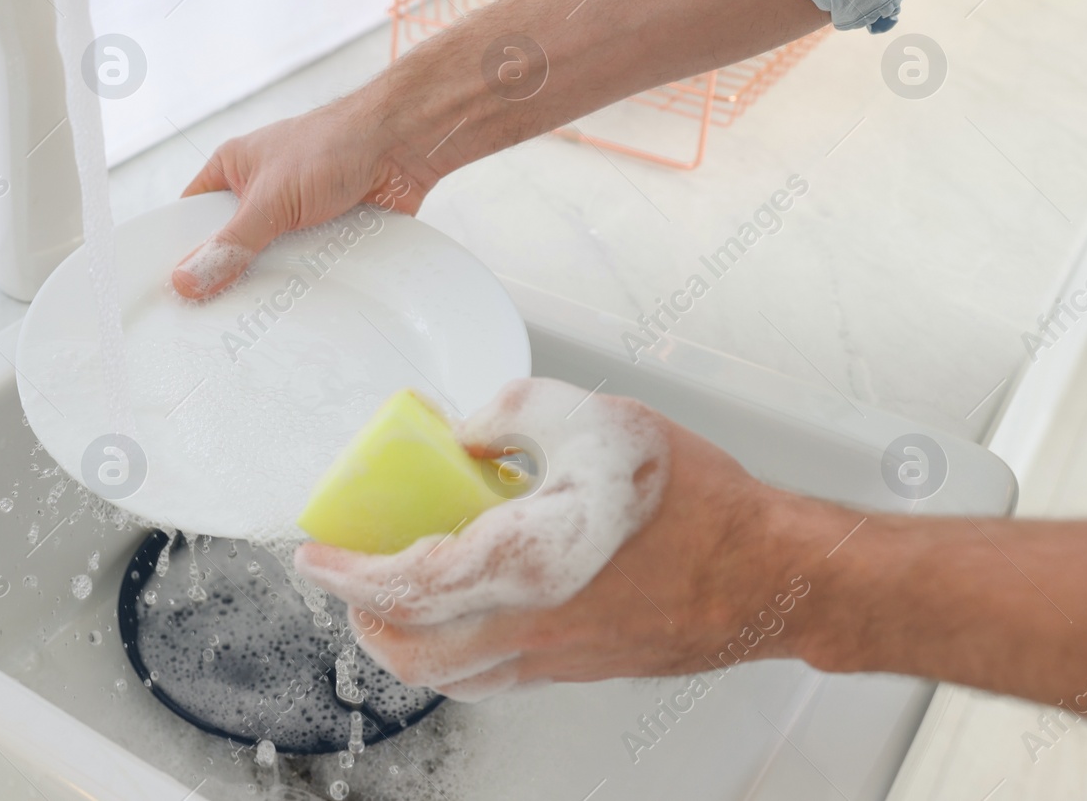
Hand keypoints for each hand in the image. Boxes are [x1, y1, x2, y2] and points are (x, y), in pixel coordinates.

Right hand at [170, 96, 430, 298]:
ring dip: (273, 284)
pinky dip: (308, 287)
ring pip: (270, 266)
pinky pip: (307, 273)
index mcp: (233, 171)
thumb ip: (233, 243)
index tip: (171, 291)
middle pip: (231, 249)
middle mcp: (261, 196)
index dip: (179, 252)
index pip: (190, 218)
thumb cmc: (336, 143)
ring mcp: (295, 220)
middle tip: (215, 314)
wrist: (403, 147)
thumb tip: (188, 280)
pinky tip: (301, 308)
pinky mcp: (327, 240)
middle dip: (230, 276)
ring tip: (258, 318)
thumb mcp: (272, 198)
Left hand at [294, 379, 808, 700]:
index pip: (401, 584)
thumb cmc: (694, 503)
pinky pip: (493, 673)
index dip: (345, 572)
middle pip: (410, 651)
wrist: (771, 573)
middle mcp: (527, 626)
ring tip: (403, 589)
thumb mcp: (591, 417)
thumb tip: (461, 431)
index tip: (314, 555)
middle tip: (352, 574)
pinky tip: (475, 601)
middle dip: (365, 617)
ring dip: (407, 638)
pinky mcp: (578, 668)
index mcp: (520, 566)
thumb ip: (510, 412)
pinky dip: (457, 648)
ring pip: (449, 673)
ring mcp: (553, 659)